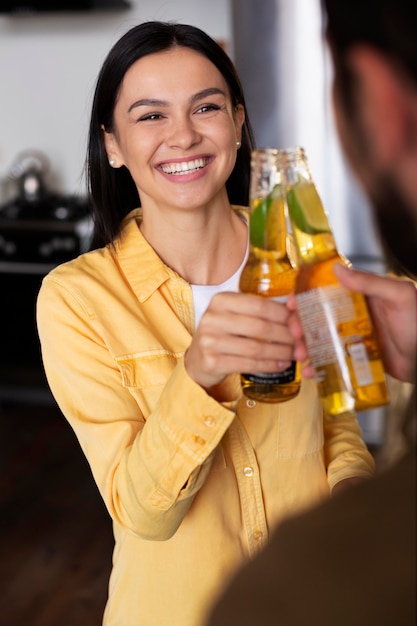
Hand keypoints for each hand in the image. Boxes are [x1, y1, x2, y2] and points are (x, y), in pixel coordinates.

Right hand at [184, 292, 295, 392]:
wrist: (197, 361)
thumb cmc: (223, 335)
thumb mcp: (233, 316)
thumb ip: (257, 311)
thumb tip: (295, 312)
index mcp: (221, 300)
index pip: (260, 305)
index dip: (284, 314)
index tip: (300, 321)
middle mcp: (213, 318)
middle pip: (260, 327)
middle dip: (286, 335)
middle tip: (302, 341)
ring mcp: (210, 341)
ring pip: (256, 347)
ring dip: (280, 352)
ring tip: (294, 354)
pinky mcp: (212, 362)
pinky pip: (249, 364)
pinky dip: (269, 365)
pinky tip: (281, 365)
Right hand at [287, 263, 416, 382]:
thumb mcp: (398, 297)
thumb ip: (370, 282)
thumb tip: (339, 269)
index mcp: (358, 295)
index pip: (325, 291)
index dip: (304, 296)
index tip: (291, 304)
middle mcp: (351, 314)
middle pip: (315, 317)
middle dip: (299, 325)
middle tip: (295, 334)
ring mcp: (350, 337)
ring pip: (318, 339)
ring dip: (304, 346)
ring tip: (300, 355)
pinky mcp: (352, 357)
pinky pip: (329, 360)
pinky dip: (317, 365)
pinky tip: (312, 371)